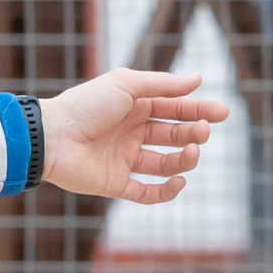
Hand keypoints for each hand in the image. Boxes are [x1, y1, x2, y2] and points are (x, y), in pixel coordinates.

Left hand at [39, 68, 229, 203]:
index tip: (222, 113)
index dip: (199, 111)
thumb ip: (163, 84)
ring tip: (192, 152)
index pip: (175, 109)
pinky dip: (166, 191)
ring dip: (185, 159)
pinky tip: (179, 182)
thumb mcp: (126, 84)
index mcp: (134, 108)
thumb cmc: (85, 105)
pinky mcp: (114, 183)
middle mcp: (131, 133)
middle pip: (174, 135)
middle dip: (194, 133)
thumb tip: (198, 79)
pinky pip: (146, 192)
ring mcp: (123, 159)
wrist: (50, 137)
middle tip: (203, 132)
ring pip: (166, 164)